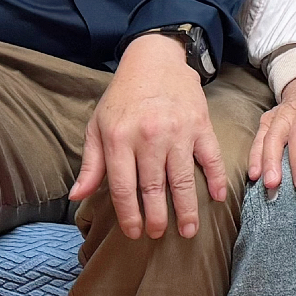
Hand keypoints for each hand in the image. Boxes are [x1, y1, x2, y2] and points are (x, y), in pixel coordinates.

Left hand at [70, 32, 227, 238]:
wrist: (154, 60)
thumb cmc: (122, 97)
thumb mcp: (97, 126)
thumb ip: (91, 163)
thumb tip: (77, 197)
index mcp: (119, 139)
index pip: (124, 187)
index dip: (129, 215)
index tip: (134, 232)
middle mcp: (149, 137)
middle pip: (154, 188)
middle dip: (157, 218)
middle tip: (158, 235)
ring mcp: (178, 132)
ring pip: (183, 179)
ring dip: (187, 209)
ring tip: (188, 230)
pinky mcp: (201, 125)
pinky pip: (211, 157)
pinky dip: (217, 178)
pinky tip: (218, 198)